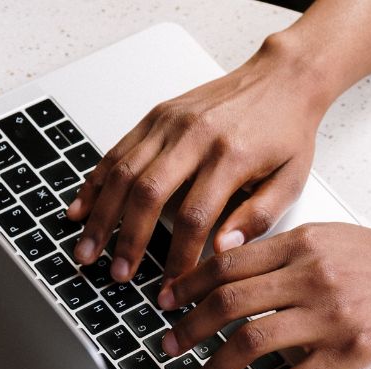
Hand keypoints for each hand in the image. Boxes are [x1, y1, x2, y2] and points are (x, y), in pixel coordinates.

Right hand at [65, 36, 329, 284]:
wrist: (283, 78)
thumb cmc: (286, 132)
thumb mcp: (290, 181)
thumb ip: (258, 218)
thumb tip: (222, 251)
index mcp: (230, 156)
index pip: (195, 217)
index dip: (178, 257)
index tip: (170, 287)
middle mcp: (195, 136)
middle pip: (148, 194)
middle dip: (127, 240)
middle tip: (116, 274)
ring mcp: (171, 123)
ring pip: (123, 172)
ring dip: (101, 216)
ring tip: (87, 250)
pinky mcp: (157, 115)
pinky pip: (117, 151)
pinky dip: (95, 182)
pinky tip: (80, 208)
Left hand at [159, 223, 370, 368]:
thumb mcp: (331, 238)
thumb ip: (282, 251)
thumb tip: (229, 265)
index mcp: (302, 243)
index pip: (228, 263)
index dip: (188, 285)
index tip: (165, 302)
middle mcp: (311, 276)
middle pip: (229, 302)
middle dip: (188, 328)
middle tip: (168, 346)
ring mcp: (331, 315)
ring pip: (252, 342)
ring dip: (215, 368)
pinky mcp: (351, 352)